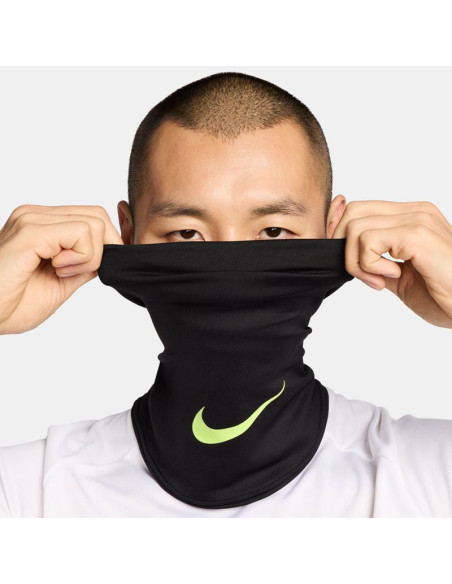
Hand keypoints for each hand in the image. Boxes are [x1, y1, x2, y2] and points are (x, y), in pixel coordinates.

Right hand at [0, 204, 123, 334]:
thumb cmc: (11, 304)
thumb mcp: (62, 282)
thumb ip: (84, 265)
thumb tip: (109, 254)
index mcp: (42, 224)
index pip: (93, 217)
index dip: (106, 244)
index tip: (90, 270)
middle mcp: (36, 216)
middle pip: (97, 216)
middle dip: (101, 250)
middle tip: (71, 272)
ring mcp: (32, 220)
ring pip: (94, 223)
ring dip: (89, 257)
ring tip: (60, 272)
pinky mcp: (31, 233)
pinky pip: (81, 233)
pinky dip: (80, 258)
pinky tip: (56, 269)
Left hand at [331, 200, 451, 327]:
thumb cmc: (446, 297)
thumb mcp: (401, 278)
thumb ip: (376, 262)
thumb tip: (349, 259)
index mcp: (411, 217)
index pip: (359, 209)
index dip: (341, 233)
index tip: (348, 263)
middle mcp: (415, 212)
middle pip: (353, 211)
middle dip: (344, 247)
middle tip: (365, 276)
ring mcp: (418, 220)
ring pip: (356, 226)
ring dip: (357, 261)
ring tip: (380, 280)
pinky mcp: (418, 234)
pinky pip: (368, 240)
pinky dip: (368, 264)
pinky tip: (392, 277)